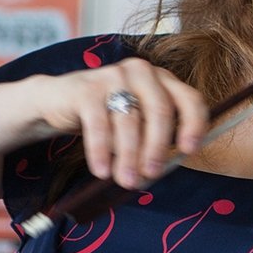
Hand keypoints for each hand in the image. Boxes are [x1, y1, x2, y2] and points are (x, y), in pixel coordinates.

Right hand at [34, 58, 208, 188]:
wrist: (57, 101)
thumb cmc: (106, 115)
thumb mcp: (136, 123)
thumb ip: (153, 138)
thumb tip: (161, 170)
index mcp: (162, 80)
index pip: (189, 98)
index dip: (194, 124)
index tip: (189, 150)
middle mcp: (142, 72)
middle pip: (160, 110)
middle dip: (157, 147)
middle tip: (151, 174)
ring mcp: (115, 76)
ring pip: (129, 120)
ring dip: (128, 155)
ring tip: (126, 180)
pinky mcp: (87, 87)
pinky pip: (99, 124)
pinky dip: (101, 150)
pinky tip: (102, 170)